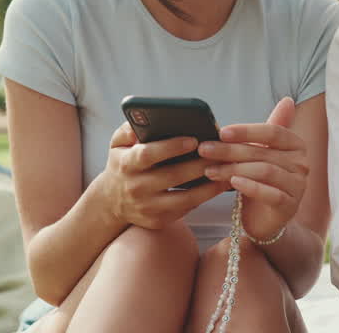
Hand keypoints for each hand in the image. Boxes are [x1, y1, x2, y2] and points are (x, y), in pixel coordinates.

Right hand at [99, 123, 228, 228]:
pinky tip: (219, 185)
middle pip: (172, 176)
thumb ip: (129, 129)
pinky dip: (204, 198)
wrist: (111, 202)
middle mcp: (136, 188)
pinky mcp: (158, 221)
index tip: (194, 139)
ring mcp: (147, 207)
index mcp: (127, 164)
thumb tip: (147, 118)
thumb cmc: (122, 164)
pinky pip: (185, 209)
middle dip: (199, 165)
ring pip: (184, 198)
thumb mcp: (118, 144)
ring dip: (209, 186)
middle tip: (222, 153)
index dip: (171, 147)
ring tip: (228, 171)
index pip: (148, 154)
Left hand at [198, 97, 306, 240]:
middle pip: (263, 152)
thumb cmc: (259, 181)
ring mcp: (298, 185)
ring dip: (234, 169)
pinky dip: (250, 187)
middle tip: (205, 150)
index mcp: (296, 145)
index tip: (221, 131)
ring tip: (210, 170)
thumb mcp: (260, 153)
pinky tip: (233, 183)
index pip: (273, 131)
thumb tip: (288, 99)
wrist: (264, 219)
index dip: (246, 131)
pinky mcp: (290, 206)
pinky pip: (270, 193)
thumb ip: (266, 131)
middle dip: (230, 150)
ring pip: (264, 171)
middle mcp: (302, 164)